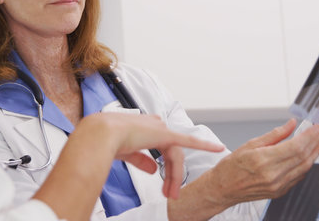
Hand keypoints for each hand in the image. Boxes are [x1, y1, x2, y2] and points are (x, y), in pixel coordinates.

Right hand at [84, 113, 224, 198]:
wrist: (101, 135)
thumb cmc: (106, 141)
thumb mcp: (126, 153)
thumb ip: (141, 159)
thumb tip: (153, 169)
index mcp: (144, 127)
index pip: (161, 147)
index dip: (164, 166)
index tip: (164, 183)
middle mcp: (155, 125)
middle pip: (171, 153)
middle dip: (171, 175)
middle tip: (169, 194)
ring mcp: (161, 129)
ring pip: (175, 155)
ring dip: (175, 176)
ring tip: (172, 193)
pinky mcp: (166, 135)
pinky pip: (188, 142)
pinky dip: (204, 145)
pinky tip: (217, 148)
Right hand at [205, 119, 318, 205]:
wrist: (223, 188)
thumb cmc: (231, 167)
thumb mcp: (250, 144)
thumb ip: (274, 135)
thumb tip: (291, 124)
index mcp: (263, 160)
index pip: (295, 146)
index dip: (309, 136)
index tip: (316, 127)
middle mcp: (272, 175)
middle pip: (302, 156)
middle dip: (315, 142)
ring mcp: (277, 186)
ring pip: (304, 168)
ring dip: (314, 153)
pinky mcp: (279, 192)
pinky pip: (298, 177)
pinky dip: (306, 165)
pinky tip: (309, 156)